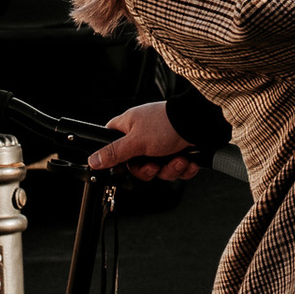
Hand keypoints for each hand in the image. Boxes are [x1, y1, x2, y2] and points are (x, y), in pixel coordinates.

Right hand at [87, 99, 202, 183]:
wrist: (202, 123)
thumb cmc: (168, 123)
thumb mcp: (136, 141)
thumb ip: (114, 153)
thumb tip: (93, 160)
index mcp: (129, 127)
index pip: (112, 144)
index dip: (115, 159)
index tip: (123, 166)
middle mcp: (145, 136)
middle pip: (136, 165)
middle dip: (149, 169)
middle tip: (155, 164)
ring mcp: (163, 144)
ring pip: (158, 170)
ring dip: (170, 169)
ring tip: (178, 159)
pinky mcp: (179, 151)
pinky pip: (176, 169)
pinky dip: (183, 168)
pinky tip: (188, 160)